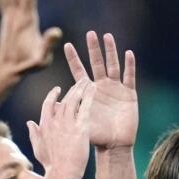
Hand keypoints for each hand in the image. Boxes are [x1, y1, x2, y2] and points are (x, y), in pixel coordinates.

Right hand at [26, 81, 92, 178]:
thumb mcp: (38, 147)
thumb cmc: (50, 164)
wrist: (61, 173)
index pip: (48, 104)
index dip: (53, 95)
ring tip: (86, 81)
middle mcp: (55, 121)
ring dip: (80, 89)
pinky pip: (84, 108)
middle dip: (71, 89)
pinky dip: (88, 96)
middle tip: (78, 82)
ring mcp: (67, 124)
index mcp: (44, 125)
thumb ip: (34, 133)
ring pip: (73, 100)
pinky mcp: (80, 128)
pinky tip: (93, 89)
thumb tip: (30, 122)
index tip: (58, 89)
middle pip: (63, 100)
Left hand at [64, 32, 137, 149]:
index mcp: (88, 92)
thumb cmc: (95, 136)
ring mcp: (116, 88)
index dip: (73, 59)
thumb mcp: (76, 123)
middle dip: (93, 49)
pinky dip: (129, 65)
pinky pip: (129, 77)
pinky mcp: (129, 93)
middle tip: (90, 33)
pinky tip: (128, 53)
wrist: (114, 145)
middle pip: (97, 63)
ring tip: (107, 36)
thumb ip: (65, 112)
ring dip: (111, 51)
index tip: (67, 45)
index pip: (79, 71)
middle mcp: (101, 86)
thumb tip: (48, 104)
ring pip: (113, 65)